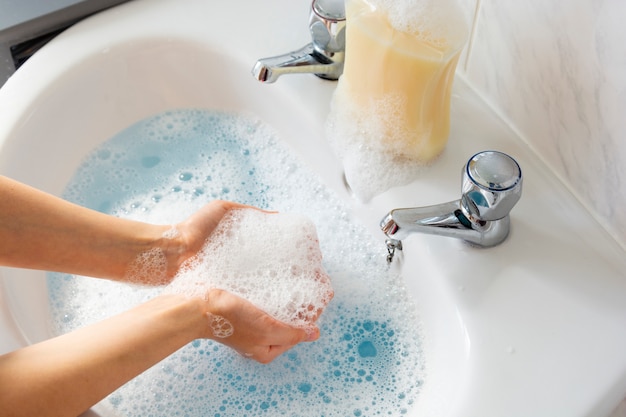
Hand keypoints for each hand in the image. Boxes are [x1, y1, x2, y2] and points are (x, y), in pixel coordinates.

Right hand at [199, 289, 320, 362]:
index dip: (313, 312)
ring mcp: (252, 323)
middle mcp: (261, 338)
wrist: (197, 306)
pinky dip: (277, 290)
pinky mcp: (243, 308)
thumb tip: (314, 334)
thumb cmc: (230, 320)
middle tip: (318, 279)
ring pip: (281, 308)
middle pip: (291, 319)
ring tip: (306, 275)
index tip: (324, 292)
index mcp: (268, 349)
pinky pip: (267, 300)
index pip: (299, 330)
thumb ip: (291, 333)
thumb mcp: (266, 330)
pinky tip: (284, 277)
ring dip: (293, 293)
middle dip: (304, 301)